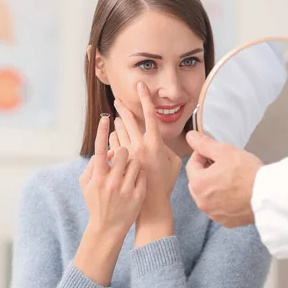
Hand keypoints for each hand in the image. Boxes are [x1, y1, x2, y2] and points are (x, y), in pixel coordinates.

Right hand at [74, 115, 146, 285]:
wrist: (108, 228)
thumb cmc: (96, 202)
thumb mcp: (86, 184)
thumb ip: (93, 165)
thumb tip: (106, 150)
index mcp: (98, 177)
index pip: (100, 149)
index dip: (102, 132)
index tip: (106, 117)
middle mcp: (112, 182)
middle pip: (122, 152)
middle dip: (123, 151)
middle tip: (122, 158)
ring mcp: (126, 189)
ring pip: (135, 162)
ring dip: (132, 163)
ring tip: (128, 173)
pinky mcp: (138, 195)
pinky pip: (142, 174)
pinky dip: (139, 175)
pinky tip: (134, 183)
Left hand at [111, 82, 181, 245]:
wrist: (150, 202)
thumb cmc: (164, 182)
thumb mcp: (173, 162)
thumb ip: (167, 146)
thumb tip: (161, 137)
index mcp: (155, 144)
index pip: (149, 115)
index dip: (145, 99)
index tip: (140, 85)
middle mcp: (140, 146)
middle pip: (128, 120)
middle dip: (122, 108)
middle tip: (117, 99)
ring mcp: (128, 154)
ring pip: (119, 131)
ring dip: (118, 125)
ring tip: (118, 121)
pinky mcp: (119, 161)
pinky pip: (113, 144)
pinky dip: (114, 139)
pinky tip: (116, 140)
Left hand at [185, 130, 262, 227]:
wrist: (269, 195)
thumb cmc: (247, 172)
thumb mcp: (225, 151)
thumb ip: (204, 144)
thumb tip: (189, 136)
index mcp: (198, 183)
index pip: (192, 164)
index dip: (201, 155)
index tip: (213, 153)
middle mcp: (201, 202)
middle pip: (197, 182)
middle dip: (206, 172)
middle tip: (223, 166)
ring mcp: (213, 213)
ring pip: (207, 196)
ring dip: (213, 188)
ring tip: (230, 180)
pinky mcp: (226, 221)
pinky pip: (219, 208)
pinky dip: (223, 201)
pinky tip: (235, 195)